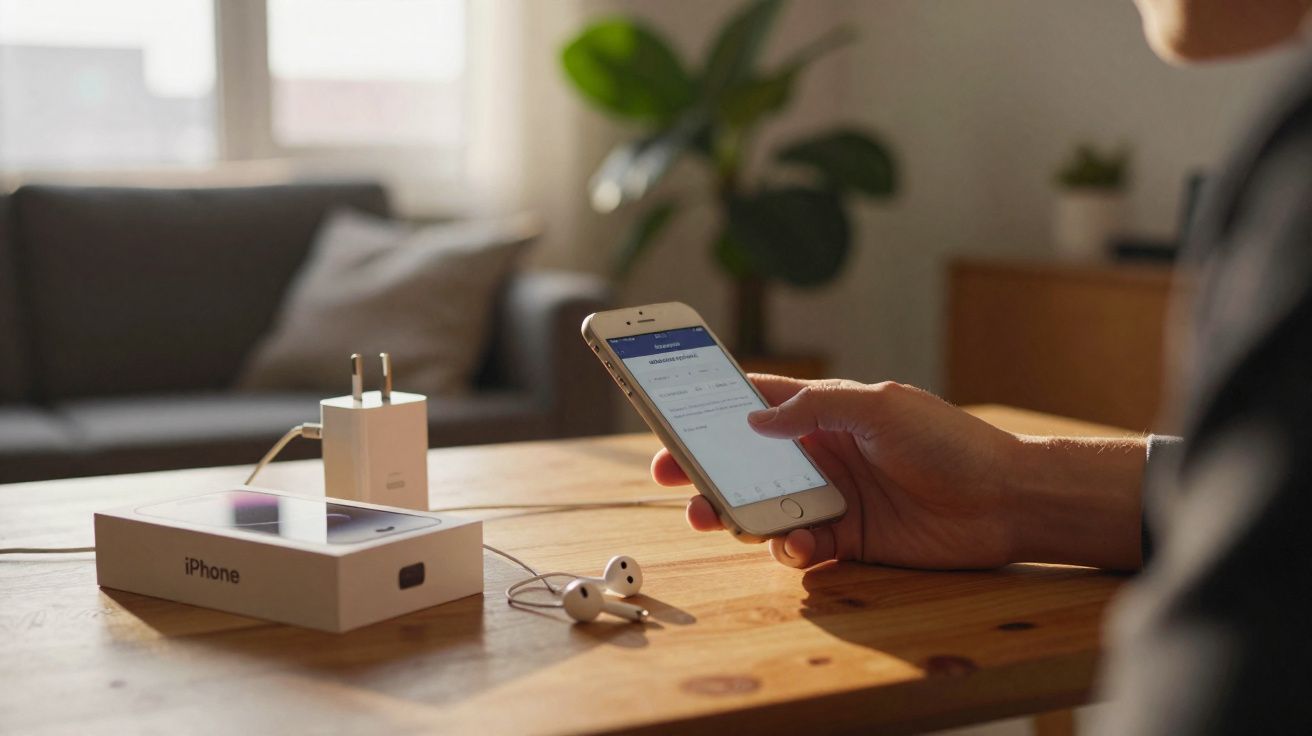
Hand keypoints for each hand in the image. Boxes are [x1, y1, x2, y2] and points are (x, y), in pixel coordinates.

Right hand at [651, 375, 1145, 570]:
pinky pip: (798, 547)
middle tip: (670, 477)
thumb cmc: (948, 442)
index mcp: (824, 413)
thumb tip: (753, 418)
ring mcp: (831, 499)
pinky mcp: (846, 540)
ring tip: (715, 518)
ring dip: (732, 514)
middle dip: (703, 469)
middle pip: (744, 461)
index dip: (711, 407)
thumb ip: (815, 407)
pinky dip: (788, 549)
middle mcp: (820, 455)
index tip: (668, 414)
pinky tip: (796, 546)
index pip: (756, 403)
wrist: (1005, 501)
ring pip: (762, 508)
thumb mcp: (880, 406)